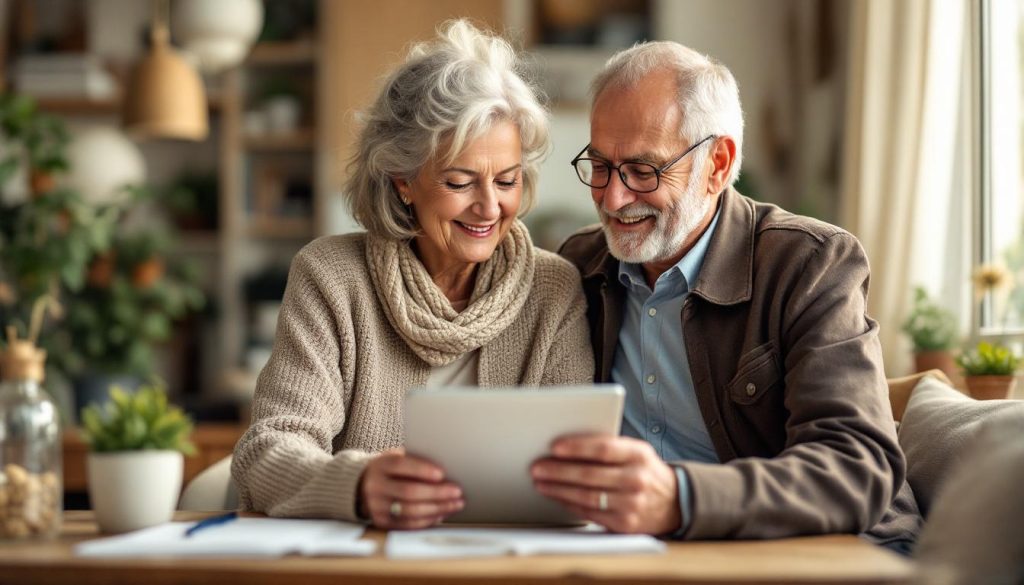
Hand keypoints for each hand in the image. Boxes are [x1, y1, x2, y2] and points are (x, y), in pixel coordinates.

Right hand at [358, 448, 463, 528]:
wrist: (362, 486)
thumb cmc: (390, 470)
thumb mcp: (396, 458)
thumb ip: (414, 461)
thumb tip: (447, 470)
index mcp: (380, 465)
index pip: (402, 466)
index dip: (423, 470)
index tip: (443, 474)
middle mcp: (375, 486)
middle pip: (409, 491)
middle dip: (437, 493)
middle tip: (457, 492)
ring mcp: (377, 507)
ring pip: (410, 511)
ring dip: (437, 509)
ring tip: (456, 504)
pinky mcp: (381, 522)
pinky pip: (408, 525)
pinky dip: (428, 520)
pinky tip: (442, 514)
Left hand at [531, 435, 680, 534]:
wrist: (674, 502)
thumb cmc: (644, 470)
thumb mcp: (636, 452)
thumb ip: (609, 447)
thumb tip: (566, 447)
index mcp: (639, 455)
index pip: (604, 449)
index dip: (577, 447)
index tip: (554, 446)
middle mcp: (637, 480)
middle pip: (590, 475)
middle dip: (559, 471)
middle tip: (537, 466)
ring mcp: (632, 505)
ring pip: (587, 496)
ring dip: (558, 489)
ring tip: (540, 481)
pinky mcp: (625, 525)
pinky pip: (589, 513)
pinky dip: (568, 504)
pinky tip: (555, 496)